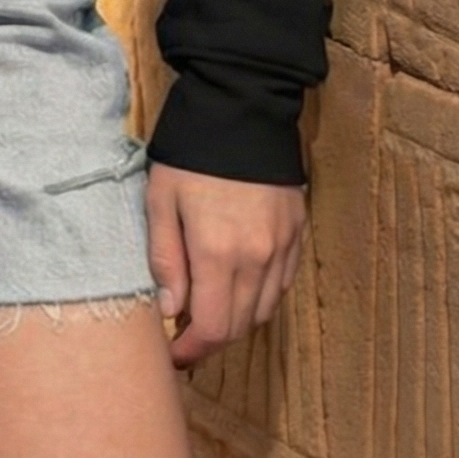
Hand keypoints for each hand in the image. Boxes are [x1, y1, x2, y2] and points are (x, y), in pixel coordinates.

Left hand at [144, 161, 306, 367]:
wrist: (241, 103)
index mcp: (219, 253)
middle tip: (185, 330)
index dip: (192, 351)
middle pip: (240, 325)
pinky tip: (239, 282)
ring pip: (264, 309)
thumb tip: (171, 311)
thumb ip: (166, 259)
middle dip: (212, 337)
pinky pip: (282, 283)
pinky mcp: (297, 230)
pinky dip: (260, 294)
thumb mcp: (161, 198)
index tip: (173, 354)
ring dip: (237, 319)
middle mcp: (258, 258)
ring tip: (210, 306)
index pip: (213, 329)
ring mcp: (283, 245)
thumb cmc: (191, 150)